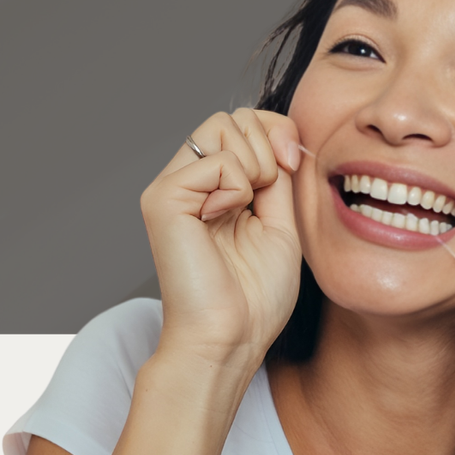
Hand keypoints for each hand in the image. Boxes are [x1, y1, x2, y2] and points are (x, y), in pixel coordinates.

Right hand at [141, 109, 304, 366]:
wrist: (230, 338)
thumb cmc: (253, 298)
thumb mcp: (279, 223)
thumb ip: (276, 176)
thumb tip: (281, 134)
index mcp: (211, 189)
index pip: (241, 124)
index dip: (274, 130)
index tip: (291, 164)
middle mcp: (185, 183)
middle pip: (231, 117)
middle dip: (266, 145)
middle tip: (267, 194)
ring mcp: (170, 189)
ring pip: (221, 126)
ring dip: (253, 166)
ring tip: (244, 210)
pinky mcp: (162, 200)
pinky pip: (216, 161)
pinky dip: (236, 188)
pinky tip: (222, 220)